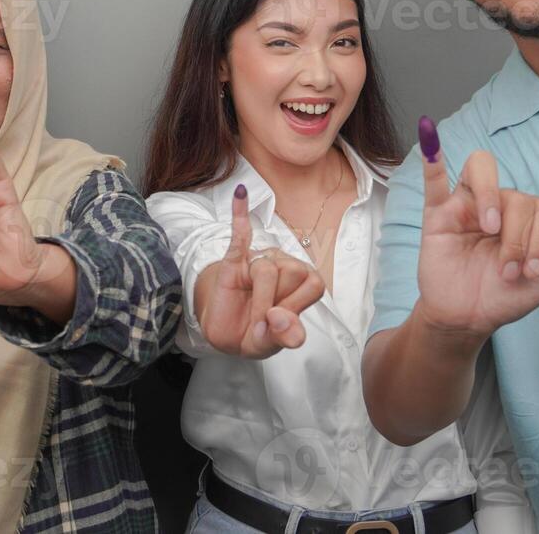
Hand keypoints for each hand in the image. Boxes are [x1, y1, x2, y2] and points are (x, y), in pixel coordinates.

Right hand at [196, 184, 324, 358]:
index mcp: (302, 283)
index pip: (315, 283)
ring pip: (266, 268)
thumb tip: (278, 318)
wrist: (224, 334)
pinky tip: (241, 194)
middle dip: (277, 302)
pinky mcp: (234, 260)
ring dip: (258, 298)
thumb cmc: (255, 333)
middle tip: (263, 320)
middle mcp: (285, 265)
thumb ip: (282, 335)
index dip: (298, 307)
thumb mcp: (272, 344)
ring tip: (251, 314)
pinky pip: (239, 234)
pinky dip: (240, 215)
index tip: (280, 326)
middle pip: (294, 271)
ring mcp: (258, 260)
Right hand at [415, 116, 538, 338]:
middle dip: (519, 238)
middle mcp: (498, 205)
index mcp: (527, 217)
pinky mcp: (438, 214)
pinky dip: (432, 155)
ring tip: (490, 229)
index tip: (534, 272)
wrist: (468, 318)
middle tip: (511, 270)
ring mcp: (467, 206)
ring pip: (482, 171)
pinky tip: (430, 135)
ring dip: (492, 198)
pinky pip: (434, 180)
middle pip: (516, 196)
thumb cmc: (506, 295)